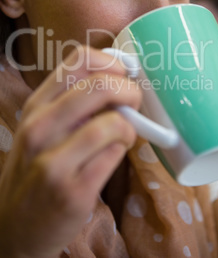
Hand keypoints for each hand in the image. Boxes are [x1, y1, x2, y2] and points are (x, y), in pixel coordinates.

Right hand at [0, 46, 139, 257]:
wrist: (14, 227)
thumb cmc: (36, 170)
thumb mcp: (43, 129)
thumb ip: (73, 104)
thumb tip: (119, 82)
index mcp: (37, 106)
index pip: (78, 60)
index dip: (111, 62)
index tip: (123, 75)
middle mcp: (40, 127)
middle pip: (100, 85)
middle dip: (130, 92)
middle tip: (134, 104)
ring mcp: (52, 160)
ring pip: (111, 123)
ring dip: (129, 127)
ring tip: (125, 135)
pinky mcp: (71, 191)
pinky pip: (113, 155)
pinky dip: (123, 151)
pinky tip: (115, 155)